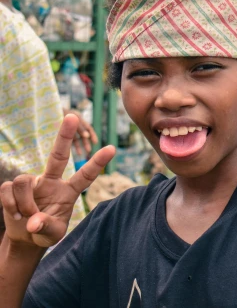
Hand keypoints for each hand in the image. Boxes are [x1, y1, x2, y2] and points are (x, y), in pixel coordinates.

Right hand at [0, 115, 114, 247]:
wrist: (26, 236)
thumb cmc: (45, 232)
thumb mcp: (52, 235)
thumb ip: (46, 228)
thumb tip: (34, 221)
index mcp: (68, 192)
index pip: (86, 175)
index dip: (97, 162)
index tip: (112, 148)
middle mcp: (52, 181)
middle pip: (58, 155)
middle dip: (65, 136)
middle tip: (73, 115)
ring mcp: (33, 182)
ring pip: (23, 181)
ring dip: (23, 203)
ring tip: (26, 216)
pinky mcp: (13, 187)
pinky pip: (8, 190)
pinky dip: (10, 205)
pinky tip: (15, 215)